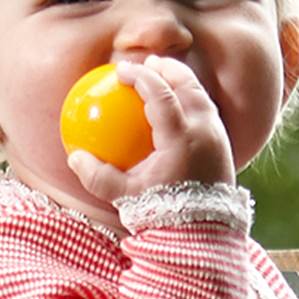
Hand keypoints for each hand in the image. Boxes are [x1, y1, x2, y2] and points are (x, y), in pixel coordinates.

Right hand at [63, 54, 234, 213]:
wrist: (202, 234)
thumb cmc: (161, 214)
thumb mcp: (124, 197)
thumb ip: (97, 176)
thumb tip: (73, 156)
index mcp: (181, 137)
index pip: (161, 94)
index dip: (140, 76)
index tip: (121, 69)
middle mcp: (204, 131)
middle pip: (187, 85)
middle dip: (167, 69)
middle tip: (148, 63)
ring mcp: (218, 137)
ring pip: (201, 97)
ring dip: (182, 83)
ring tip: (164, 79)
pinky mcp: (224, 146)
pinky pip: (206, 114)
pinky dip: (190, 103)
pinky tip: (176, 109)